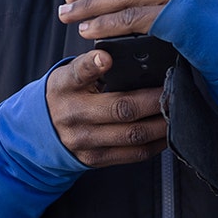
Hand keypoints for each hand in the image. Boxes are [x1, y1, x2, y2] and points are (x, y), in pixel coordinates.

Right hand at [45, 49, 168, 167]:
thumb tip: (136, 60)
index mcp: (65, 86)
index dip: (92, 65)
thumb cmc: (65, 96)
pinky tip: (167, 131)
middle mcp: (73, 114)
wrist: (40, 132)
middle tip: (174, 89)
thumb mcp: (69, 75)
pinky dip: (156, 143)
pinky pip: (134, 153)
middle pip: (120, 108)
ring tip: (177, 111)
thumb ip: (93, 67)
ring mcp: (84, 140)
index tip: (106, 58)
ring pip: (133, 134)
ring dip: (161, 123)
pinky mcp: (95, 159)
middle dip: (154, 99)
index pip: (77, 73)